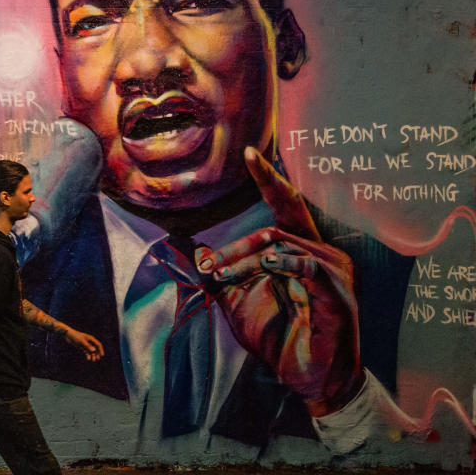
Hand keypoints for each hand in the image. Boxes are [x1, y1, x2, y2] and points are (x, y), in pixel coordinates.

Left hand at [63, 328, 103, 361]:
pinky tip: (88, 358)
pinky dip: (88, 355)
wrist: (68, 335)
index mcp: (91, 338)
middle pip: (95, 348)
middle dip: (97, 354)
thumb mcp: (82, 341)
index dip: (101, 350)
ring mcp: (86, 344)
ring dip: (92, 355)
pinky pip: (86, 352)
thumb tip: (94, 350)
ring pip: (91, 351)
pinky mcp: (82, 347)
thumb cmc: (75, 336)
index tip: (102, 355)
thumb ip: (88, 346)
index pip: (98, 344)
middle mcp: (89, 341)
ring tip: (93, 360)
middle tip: (97, 359)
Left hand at [196, 146, 362, 415]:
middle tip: (209, 263)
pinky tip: (267, 266)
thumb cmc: (280, 339)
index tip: (249, 153)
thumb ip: (221, 275)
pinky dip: (284, 264)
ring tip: (222, 276)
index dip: (269, 179)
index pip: (286, 207)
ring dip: (246, 260)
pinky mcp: (336, 295)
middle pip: (279, 224)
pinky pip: (309, 268)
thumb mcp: (238, 303)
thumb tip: (195, 252)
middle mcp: (321, 255)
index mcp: (301, 253)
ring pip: (283, 245)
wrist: (309, 379)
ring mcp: (332, 273)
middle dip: (237, 243)